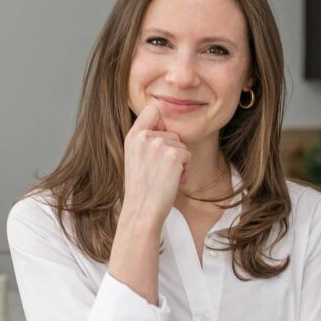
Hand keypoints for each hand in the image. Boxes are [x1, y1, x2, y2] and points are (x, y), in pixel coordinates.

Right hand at [122, 101, 190, 224]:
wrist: (142, 210)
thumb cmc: (142, 189)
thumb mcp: (135, 158)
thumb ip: (146, 140)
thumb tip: (166, 131)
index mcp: (133, 136)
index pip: (153, 110)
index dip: (161, 124)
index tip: (159, 141)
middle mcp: (145, 136)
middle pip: (172, 133)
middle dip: (172, 150)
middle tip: (160, 171)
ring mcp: (159, 144)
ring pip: (181, 146)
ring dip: (178, 163)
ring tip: (164, 178)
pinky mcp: (174, 155)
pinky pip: (188, 156)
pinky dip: (184, 170)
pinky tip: (172, 181)